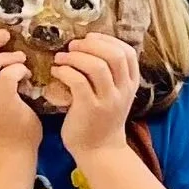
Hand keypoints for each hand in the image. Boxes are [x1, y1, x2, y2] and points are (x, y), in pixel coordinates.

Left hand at [53, 34, 142, 157]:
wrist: (100, 151)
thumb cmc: (102, 120)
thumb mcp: (115, 96)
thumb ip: (111, 76)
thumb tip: (91, 49)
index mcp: (131, 84)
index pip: (127, 52)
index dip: (107, 40)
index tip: (90, 38)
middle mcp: (123, 90)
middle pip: (114, 55)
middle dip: (91, 45)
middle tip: (72, 46)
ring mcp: (108, 100)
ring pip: (97, 66)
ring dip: (76, 57)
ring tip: (61, 58)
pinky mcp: (90, 108)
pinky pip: (78, 82)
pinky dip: (65, 72)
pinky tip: (57, 72)